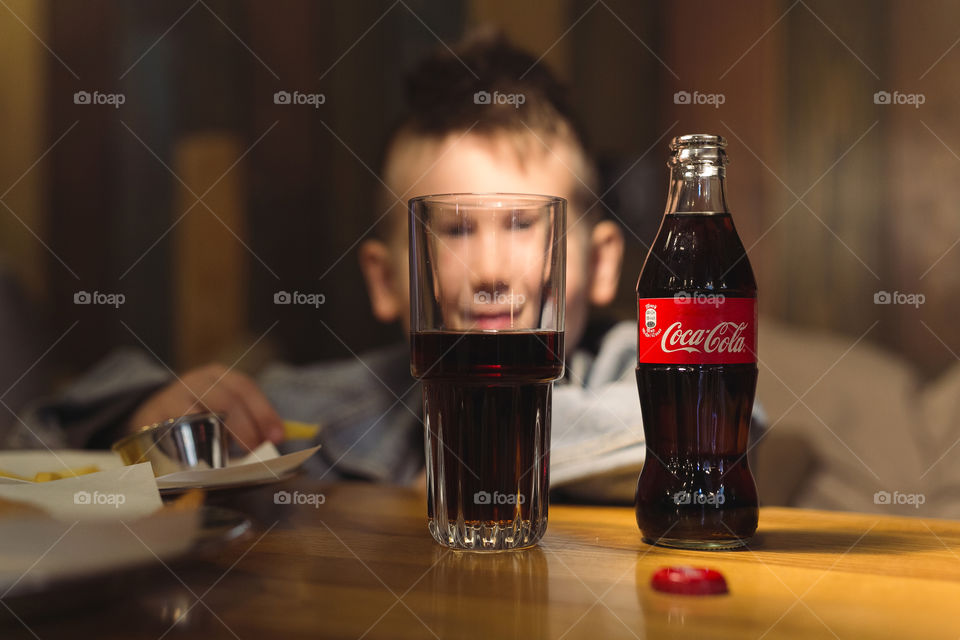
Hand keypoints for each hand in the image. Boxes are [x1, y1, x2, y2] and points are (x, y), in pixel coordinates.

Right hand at [127, 364, 283, 449]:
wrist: (149, 413)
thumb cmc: (197, 416)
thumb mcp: (222, 410)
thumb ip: (247, 422)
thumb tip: (273, 441)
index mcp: (218, 376)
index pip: (245, 388)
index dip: (263, 412)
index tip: (277, 436)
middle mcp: (196, 381)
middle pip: (226, 400)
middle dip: (246, 427)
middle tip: (256, 449)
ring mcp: (172, 397)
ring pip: (199, 414)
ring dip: (218, 436)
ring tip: (230, 455)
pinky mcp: (151, 417)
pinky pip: (173, 430)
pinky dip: (189, 444)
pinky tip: (201, 457)